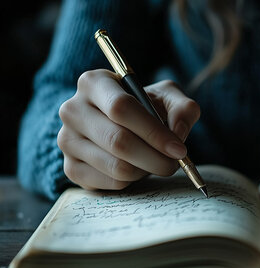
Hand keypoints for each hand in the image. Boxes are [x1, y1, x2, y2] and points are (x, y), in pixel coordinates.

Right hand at [58, 69, 199, 189]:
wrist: (121, 125)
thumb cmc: (146, 107)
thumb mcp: (167, 98)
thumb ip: (182, 109)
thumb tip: (178, 133)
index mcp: (94, 82)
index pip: (121, 108)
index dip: (154, 132)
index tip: (179, 149)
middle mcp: (73, 109)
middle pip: (118, 141)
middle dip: (155, 158)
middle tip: (175, 163)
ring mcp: (67, 140)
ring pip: (116, 166)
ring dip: (147, 170)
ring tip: (158, 163)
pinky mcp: (71, 168)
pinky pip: (111, 183)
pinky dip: (133, 181)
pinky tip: (139, 168)